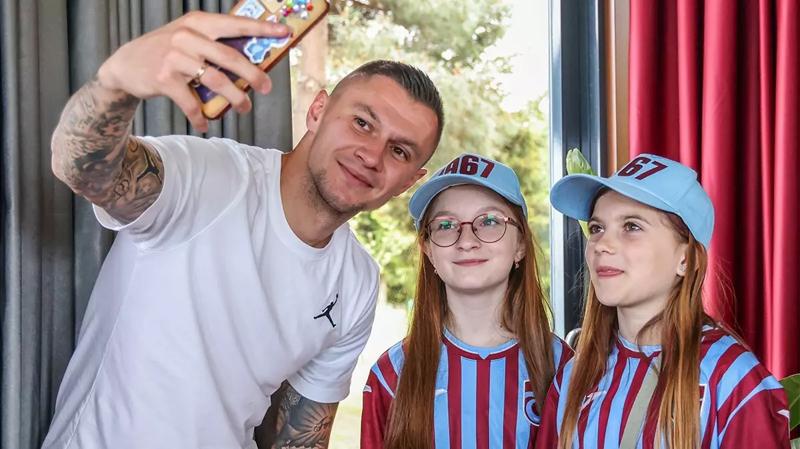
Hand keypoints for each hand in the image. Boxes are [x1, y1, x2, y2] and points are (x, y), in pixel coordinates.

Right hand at [96, 11, 290, 130]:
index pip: (236, 24)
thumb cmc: (167, 52)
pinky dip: (200, 116)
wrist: (125, 66)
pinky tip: (205, 124)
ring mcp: (174, 57)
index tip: (285, 33)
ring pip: (215, 81)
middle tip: (267, 88)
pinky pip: (191, 103)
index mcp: (198, 23)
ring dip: (235, 98)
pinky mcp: (163, 79)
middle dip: (253, 75)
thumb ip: (216, 43)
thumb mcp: (189, 38)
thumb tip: (254, 58)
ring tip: (244, 108)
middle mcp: (187, 36)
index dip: (262, 29)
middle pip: (230, 57)